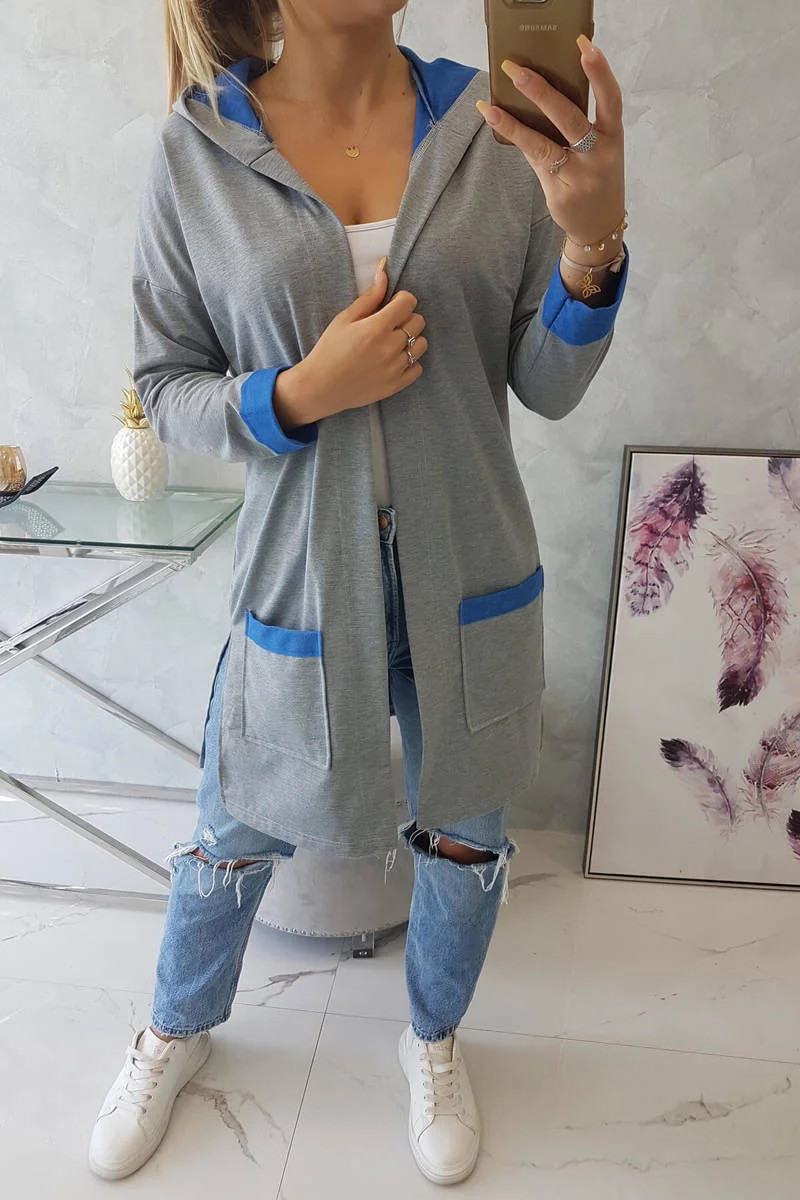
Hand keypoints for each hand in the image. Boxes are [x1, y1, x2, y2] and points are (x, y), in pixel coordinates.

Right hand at [274, 260, 427, 426]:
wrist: (321, 387)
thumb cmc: (329, 350)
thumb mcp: (345, 319)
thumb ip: (369, 296)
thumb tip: (384, 269)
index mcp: (376, 328)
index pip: (409, 302)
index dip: (401, 299)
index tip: (391, 305)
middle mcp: (389, 348)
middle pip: (418, 321)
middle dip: (406, 317)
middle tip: (389, 324)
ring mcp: (395, 368)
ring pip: (421, 344)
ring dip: (410, 339)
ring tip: (392, 342)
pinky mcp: (396, 385)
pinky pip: (418, 367)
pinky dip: (410, 362)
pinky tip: (394, 360)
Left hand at [476, 35, 624, 258]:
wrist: (599, 228)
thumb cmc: (598, 179)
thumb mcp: (600, 151)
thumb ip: (579, 127)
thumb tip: (541, 94)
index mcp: (613, 138)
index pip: (611, 99)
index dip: (600, 72)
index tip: (584, 46)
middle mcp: (599, 155)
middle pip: (570, 117)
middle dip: (543, 91)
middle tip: (518, 70)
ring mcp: (579, 176)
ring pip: (544, 142)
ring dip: (517, 119)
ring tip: (494, 101)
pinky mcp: (560, 191)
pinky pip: (533, 158)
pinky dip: (513, 136)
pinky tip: (494, 119)